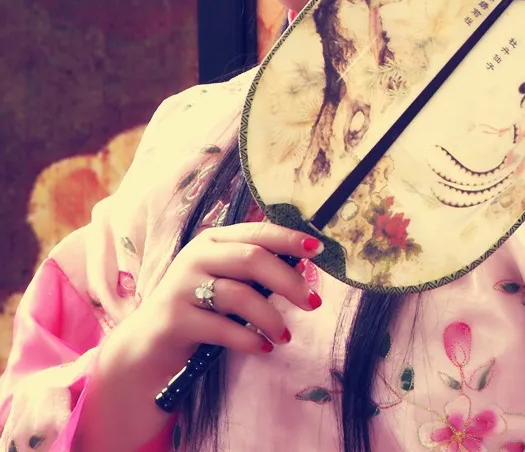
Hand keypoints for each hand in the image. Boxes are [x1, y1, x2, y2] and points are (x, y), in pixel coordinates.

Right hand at [103, 222, 323, 381]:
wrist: (150, 343)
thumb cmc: (200, 307)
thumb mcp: (227, 280)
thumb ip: (256, 268)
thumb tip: (305, 264)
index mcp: (214, 241)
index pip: (258, 232)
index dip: (290, 239)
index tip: (318, 251)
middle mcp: (196, 257)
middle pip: (252, 258)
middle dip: (289, 281)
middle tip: (313, 303)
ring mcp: (182, 286)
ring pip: (239, 295)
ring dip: (270, 318)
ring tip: (285, 336)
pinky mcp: (174, 319)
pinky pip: (221, 327)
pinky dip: (248, 339)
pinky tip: (263, 347)